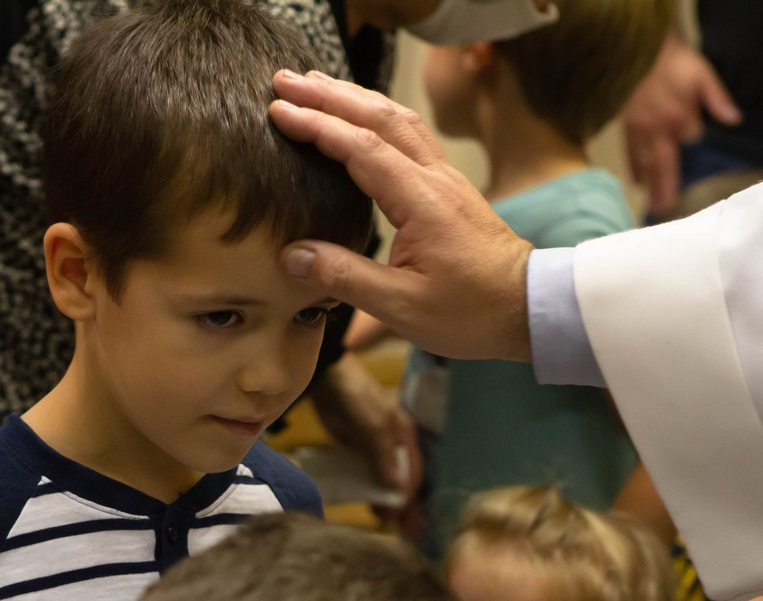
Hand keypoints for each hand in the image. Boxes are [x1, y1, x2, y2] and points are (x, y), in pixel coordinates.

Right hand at [268, 70, 532, 361]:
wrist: (528, 308)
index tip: (279, 112)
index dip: (317, 126)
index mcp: (422, 201)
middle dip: (330, 95)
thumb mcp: (402, 305)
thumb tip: (293, 255)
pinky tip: (361, 115)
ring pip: (398, 118)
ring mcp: (445, 178)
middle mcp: (435, 178)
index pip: (361, 148)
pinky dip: (377, 114)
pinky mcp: (449, 186)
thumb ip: (345, 278)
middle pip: (380, 117)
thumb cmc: (472, 312)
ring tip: (316, 85)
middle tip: (285, 81)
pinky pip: (409, 134)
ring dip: (355, 97)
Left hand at [309, 352, 422, 520]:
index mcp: (404, 437)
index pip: (413, 474)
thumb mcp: (373, 428)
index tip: (404, 521)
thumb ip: (384, 459)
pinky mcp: (355, 450)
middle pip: (403, 480)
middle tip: (404, 534)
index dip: (409, 499)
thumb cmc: (356, 399)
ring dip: (387, 501)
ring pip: (385, 480)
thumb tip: (398, 489)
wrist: (327, 380)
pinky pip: (366, 475)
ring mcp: (373, 449)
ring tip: (385, 524)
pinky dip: (369, 491)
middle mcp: (393, 445)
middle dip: (404, 505)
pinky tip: (368, 506)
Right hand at [621, 32, 741, 216]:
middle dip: (664, 189)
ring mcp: (640, 130)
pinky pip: (630, 153)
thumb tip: (733, 120)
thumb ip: (717, 99)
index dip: (693, 154)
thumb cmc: (674, 63)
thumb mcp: (702, 75)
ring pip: (645, 163)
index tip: (695, 166)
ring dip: (649, 185)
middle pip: (662, 165)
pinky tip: (638, 181)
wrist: (640, 52)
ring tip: (652, 204)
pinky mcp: (628, 127)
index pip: (689, 144)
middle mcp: (658, 129)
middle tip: (665, 210)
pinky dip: (634, 168)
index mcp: (679, 117)